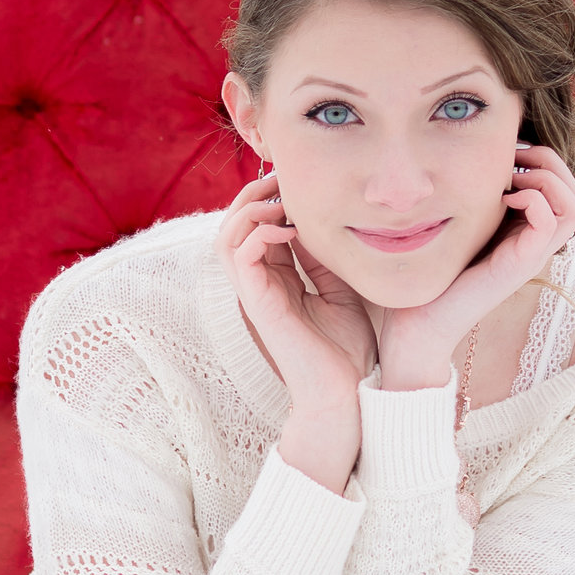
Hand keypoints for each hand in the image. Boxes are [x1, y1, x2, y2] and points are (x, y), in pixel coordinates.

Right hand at [221, 174, 379, 489]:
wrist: (348, 396)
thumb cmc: (348, 353)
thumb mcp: (342, 293)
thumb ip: (324, 261)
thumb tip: (319, 224)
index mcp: (277, 282)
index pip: (258, 227)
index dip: (271, 198)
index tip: (301, 182)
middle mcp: (260, 286)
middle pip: (234, 225)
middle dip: (254, 194)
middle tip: (283, 178)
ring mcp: (255, 295)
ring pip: (226, 236)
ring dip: (250, 209)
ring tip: (280, 200)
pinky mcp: (258, 305)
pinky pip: (240, 256)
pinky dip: (259, 233)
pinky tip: (290, 229)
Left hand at [372, 143, 574, 391]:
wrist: (420, 323)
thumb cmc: (433, 274)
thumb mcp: (459, 225)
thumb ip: (475, 200)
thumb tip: (474, 159)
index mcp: (524, 231)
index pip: (563, 187)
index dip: (544, 159)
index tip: (509, 150)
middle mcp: (535, 243)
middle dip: (550, 161)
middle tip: (515, 156)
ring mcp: (531, 256)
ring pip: (573, 207)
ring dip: (546, 179)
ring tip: (512, 177)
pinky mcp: (520, 266)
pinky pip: (550, 224)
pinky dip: (533, 200)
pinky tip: (503, 199)